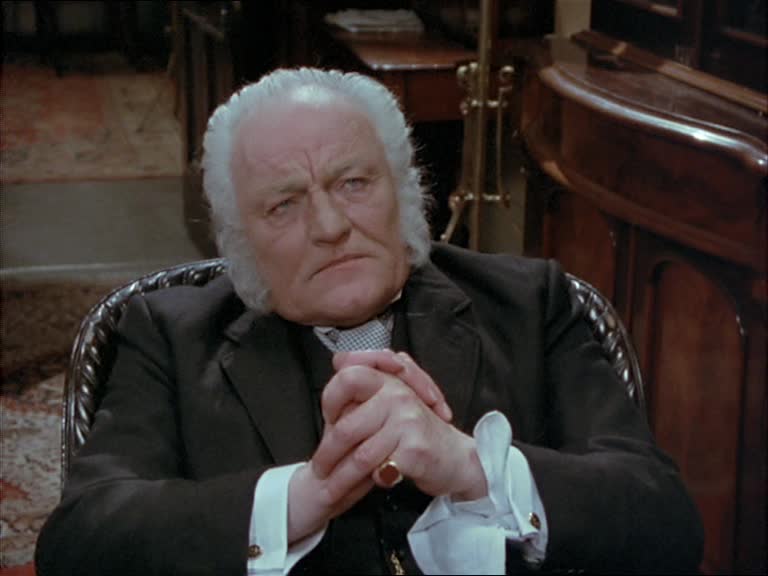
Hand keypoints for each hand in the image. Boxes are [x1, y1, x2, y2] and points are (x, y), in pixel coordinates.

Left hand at [315, 360, 486, 498]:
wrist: (455, 457)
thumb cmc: (418, 431)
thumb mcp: (394, 401)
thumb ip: (369, 386)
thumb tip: (338, 362)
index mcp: (389, 380)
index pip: (347, 376)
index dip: (330, 400)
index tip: (329, 419)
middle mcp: (398, 394)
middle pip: (346, 427)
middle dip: (327, 454)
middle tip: (318, 470)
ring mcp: (408, 420)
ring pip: (360, 456)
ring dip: (341, 479)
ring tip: (330, 491)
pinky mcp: (415, 447)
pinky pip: (379, 469)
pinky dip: (370, 483)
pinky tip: (370, 485)